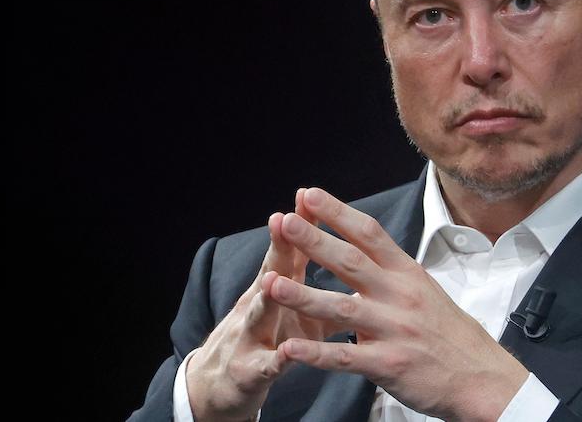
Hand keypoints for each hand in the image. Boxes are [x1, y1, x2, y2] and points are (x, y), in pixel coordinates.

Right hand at [185, 189, 343, 421]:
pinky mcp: (250, 372)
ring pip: (260, 314)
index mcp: (276, 290)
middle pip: (271, 273)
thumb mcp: (296, 314)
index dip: (299, 226)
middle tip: (284, 219)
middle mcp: (260, 306)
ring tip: (273, 280)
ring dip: (268, 297)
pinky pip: (267, 366)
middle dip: (278, 247)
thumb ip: (325, 293)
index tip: (309, 196)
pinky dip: (277, 359)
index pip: (289, 252)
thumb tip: (362, 273)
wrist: (219, 386)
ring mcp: (252, 337)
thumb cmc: (268, 340)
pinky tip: (288, 354)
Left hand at [271, 187, 529, 421]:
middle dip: (314, 240)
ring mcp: (394, 329)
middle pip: (351, 261)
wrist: (482, 377)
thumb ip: (391, 273)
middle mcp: (400, 295)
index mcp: (407, 273)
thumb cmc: (451, 334)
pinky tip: (290, 348)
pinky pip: (345, 357)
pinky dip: (315, 354)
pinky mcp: (388, 364)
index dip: (337, 212)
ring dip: (303, 295)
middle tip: (285, 222)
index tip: (308, 194)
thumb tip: (362, 250)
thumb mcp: (426, 291)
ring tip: (270, 284)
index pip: (369, 233)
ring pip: (341, 308)